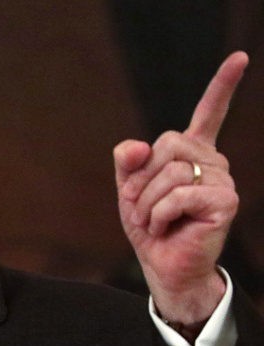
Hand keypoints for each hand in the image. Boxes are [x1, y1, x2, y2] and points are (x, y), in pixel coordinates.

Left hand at [114, 51, 248, 332]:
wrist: (162, 265)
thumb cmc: (150, 227)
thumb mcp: (130, 190)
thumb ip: (128, 163)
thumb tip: (138, 145)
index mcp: (192, 154)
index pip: (208, 114)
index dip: (221, 86)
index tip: (239, 58)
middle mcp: (213, 161)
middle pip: (167, 143)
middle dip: (142, 178)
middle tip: (143, 205)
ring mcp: (223, 180)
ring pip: (170, 171)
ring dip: (148, 201)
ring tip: (154, 221)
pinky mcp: (224, 201)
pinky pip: (178, 194)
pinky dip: (159, 213)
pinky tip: (165, 227)